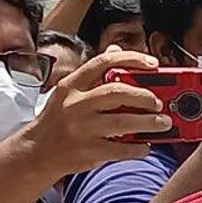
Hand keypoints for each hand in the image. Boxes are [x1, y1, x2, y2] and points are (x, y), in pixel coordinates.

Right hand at [9, 48, 169, 177]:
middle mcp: (76, 105)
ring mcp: (83, 129)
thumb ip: (94, 74)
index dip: (131, 59)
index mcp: (72, 86)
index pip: (102, 63)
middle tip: (159, 102)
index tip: (153, 63)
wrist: (36, 151)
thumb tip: (116, 51)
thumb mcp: (69, 91)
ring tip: (164, 123)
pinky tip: (146, 145)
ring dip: (150, 122)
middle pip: (117, 93)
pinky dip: (140, 147)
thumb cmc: (59, 119)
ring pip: (125, 122)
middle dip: (145, 96)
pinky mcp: (90, 151)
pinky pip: (123, 149)